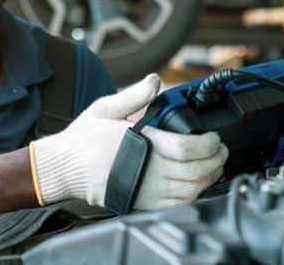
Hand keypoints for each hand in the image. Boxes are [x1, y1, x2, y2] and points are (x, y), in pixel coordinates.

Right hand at [30, 74, 227, 209]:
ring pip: (190, 190)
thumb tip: (154, 80)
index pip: (187, 148)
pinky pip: (176, 204)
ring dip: (208, 179)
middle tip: (220, 151)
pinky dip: (193, 196)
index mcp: (140, 143)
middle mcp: (146, 169)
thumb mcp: (105, 109)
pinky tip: (196, 185)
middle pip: (196, 171)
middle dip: (216, 161)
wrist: (62, 168)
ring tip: (213, 167)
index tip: (214, 138)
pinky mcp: (141, 203)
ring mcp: (145, 189)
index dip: (209, 144)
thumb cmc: (82, 140)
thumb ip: (134, 96)